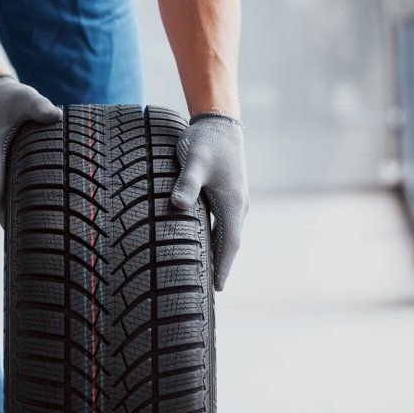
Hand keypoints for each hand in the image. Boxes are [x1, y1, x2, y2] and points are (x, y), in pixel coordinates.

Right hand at [0, 74, 62, 223]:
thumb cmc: (10, 99)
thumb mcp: (26, 96)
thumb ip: (39, 106)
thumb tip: (56, 116)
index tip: (1, 202)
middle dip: (2, 214)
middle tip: (19, 238)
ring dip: (3, 216)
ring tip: (21, 241)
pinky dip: (3, 208)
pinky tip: (20, 226)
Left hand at [171, 112, 248, 291]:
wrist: (220, 121)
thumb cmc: (207, 141)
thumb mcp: (195, 160)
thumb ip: (186, 183)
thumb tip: (177, 205)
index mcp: (232, 202)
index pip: (229, 244)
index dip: (224, 267)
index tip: (218, 289)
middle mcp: (236, 205)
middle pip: (229, 243)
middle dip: (221, 266)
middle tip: (210, 291)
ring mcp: (232, 199)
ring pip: (225, 233)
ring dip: (219, 253)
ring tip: (206, 273)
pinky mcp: (226, 192)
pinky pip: (221, 222)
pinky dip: (215, 237)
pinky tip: (202, 243)